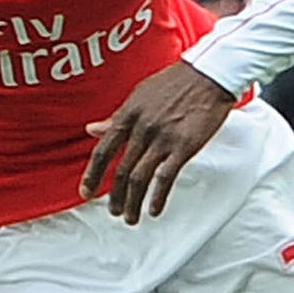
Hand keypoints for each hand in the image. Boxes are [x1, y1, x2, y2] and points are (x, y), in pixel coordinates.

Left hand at [81, 61, 234, 222]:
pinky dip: (157, 197)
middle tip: (114, 211)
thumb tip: (92, 129)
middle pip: (122, 170)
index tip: (85, 192)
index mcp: (128, 114)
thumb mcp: (139, 96)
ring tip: (130, 218)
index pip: (103, 150)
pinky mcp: (184, 146)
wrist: (208, 74)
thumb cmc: (175, 83)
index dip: (92, 174)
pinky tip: (153, 210)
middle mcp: (142, 128)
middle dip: (116, 196)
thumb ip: (116, 117)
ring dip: (133, 202)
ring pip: (140, 178)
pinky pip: (165, 177)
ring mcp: (162, 138)